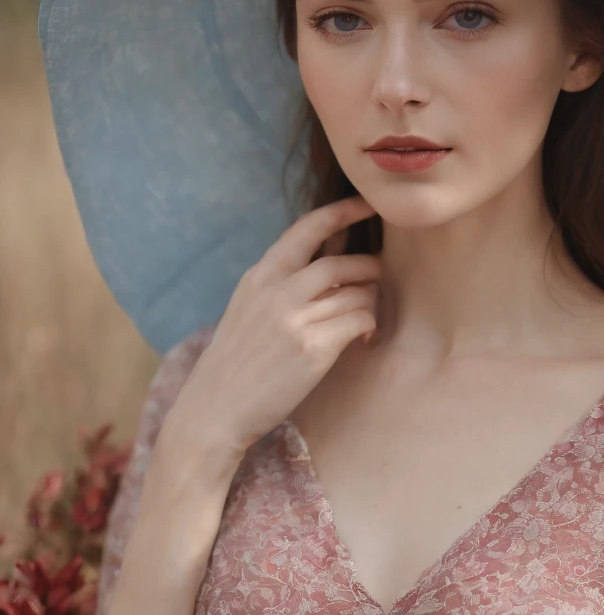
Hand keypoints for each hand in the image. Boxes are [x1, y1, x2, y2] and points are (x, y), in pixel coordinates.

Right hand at [163, 195, 382, 465]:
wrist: (214, 409)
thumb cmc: (237, 361)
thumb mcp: (249, 308)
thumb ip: (283, 282)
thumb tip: (329, 258)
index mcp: (260, 276)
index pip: (307, 228)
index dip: (342, 211)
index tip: (367, 205)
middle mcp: (277, 290)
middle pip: (341, 262)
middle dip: (368, 267)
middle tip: (377, 278)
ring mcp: (294, 319)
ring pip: (357, 292)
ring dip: (370, 301)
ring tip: (366, 316)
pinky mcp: (313, 348)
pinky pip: (359, 320)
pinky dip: (368, 325)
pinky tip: (363, 338)